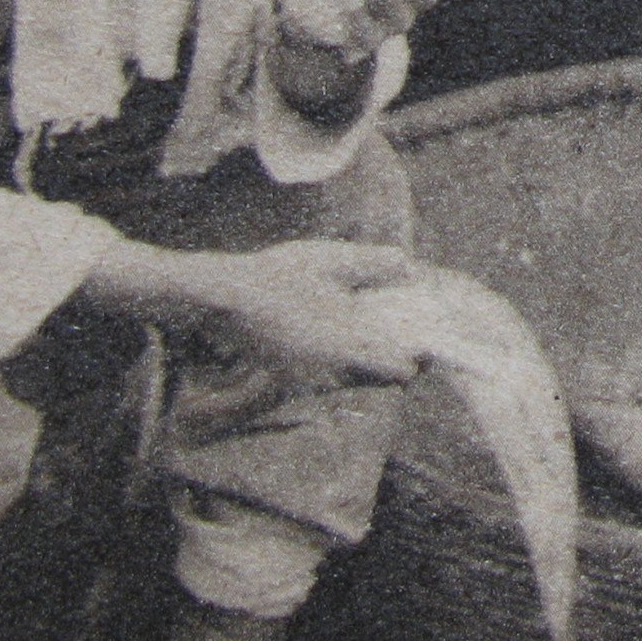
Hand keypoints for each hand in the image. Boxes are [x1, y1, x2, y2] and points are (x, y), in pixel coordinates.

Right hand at [196, 239, 426, 384]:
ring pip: (352, 378)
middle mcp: (330, 372)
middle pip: (378, 378)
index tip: (417, 335)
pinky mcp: (287, 378)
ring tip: (359, 323)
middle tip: (392, 327)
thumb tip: (409, 267)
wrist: (224, 298)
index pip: (401, 371)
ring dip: (363, 359)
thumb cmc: (281, 275)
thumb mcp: (332, 260)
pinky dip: (335, 361)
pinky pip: (325, 376)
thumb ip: (374, 265)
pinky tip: (328, 331)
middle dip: (390, 356)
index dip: (414, 355)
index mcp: (348, 345)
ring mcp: (307, 380)